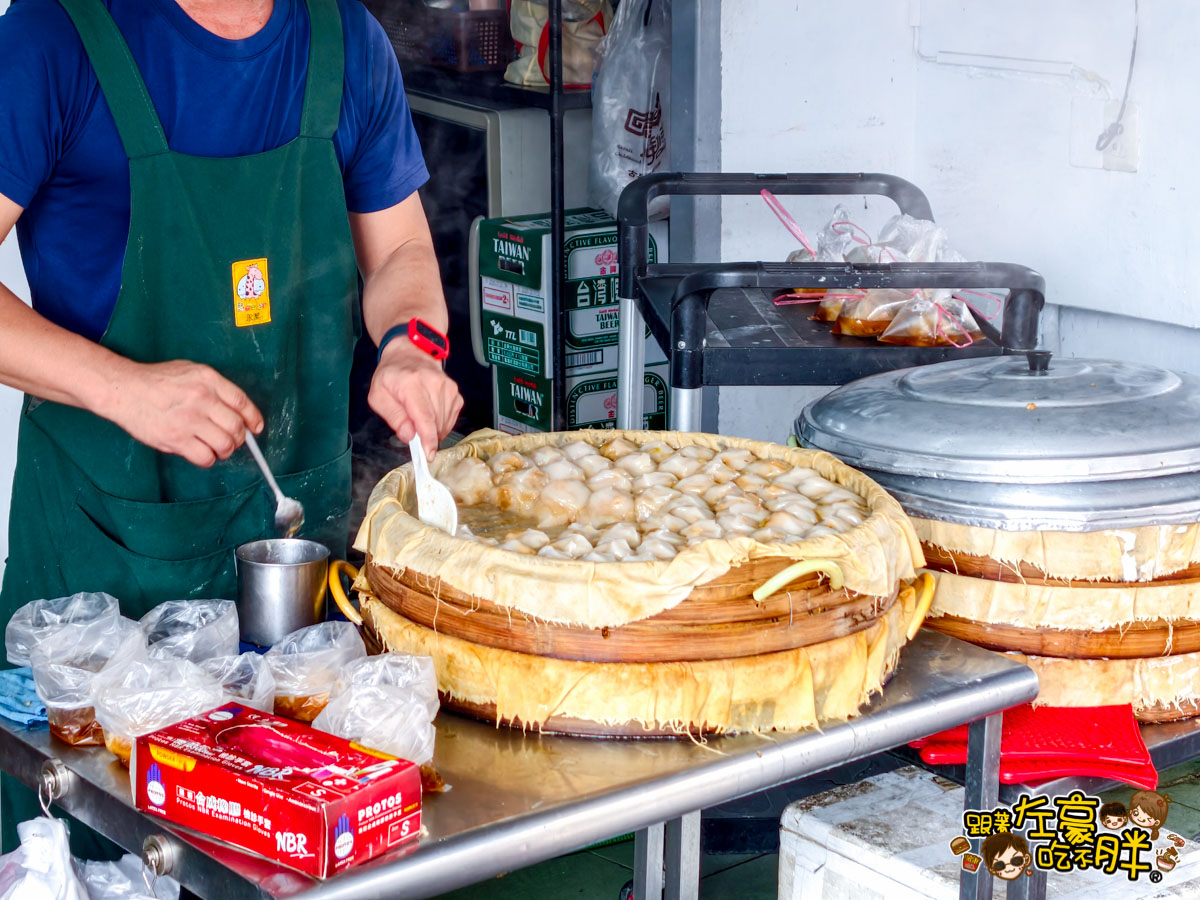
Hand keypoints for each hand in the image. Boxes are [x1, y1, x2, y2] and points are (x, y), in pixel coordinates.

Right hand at [104, 359, 263, 466]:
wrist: (123, 389)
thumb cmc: (156, 381)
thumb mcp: (190, 371)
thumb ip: (214, 388)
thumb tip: (237, 411)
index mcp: (208, 379)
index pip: (242, 403)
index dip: (253, 419)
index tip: (255, 428)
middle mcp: (202, 398)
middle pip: (236, 427)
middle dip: (239, 439)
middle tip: (232, 440)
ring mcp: (189, 420)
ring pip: (224, 445)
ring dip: (225, 451)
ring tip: (217, 448)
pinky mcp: (175, 439)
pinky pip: (205, 458)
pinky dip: (208, 459)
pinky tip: (201, 453)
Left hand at [369, 340, 462, 458]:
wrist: (410, 354)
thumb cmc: (391, 376)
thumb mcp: (378, 396)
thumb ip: (393, 416)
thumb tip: (408, 435)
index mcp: (412, 384)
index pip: (425, 417)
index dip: (428, 439)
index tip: (428, 455)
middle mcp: (435, 384)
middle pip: (435, 424)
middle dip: (424, 436)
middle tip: (411, 430)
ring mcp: (448, 389)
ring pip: (444, 424)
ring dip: (432, 430)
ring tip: (418, 418)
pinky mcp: (456, 394)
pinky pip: (450, 420)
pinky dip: (439, 424)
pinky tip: (429, 415)